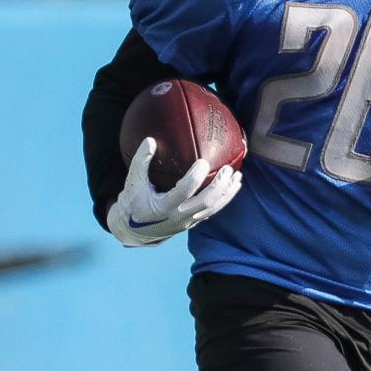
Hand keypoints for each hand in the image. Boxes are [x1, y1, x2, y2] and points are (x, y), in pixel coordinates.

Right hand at [107, 137, 241, 246]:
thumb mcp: (133, 181)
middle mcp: (178, 216)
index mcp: (163, 207)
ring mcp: (187, 222)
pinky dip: (224, 200)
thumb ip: (140, 161)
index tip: (203, 162)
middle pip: (205, 202)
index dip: (195, 177)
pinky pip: (212, 211)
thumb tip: (150, 140)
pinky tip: (233, 187)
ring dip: (227, 193)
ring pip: (213, 208)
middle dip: (219, 186)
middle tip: (228, 168)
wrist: (133, 230)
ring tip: (237, 177)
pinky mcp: (192, 223)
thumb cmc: (133, 201)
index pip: (184, 191)